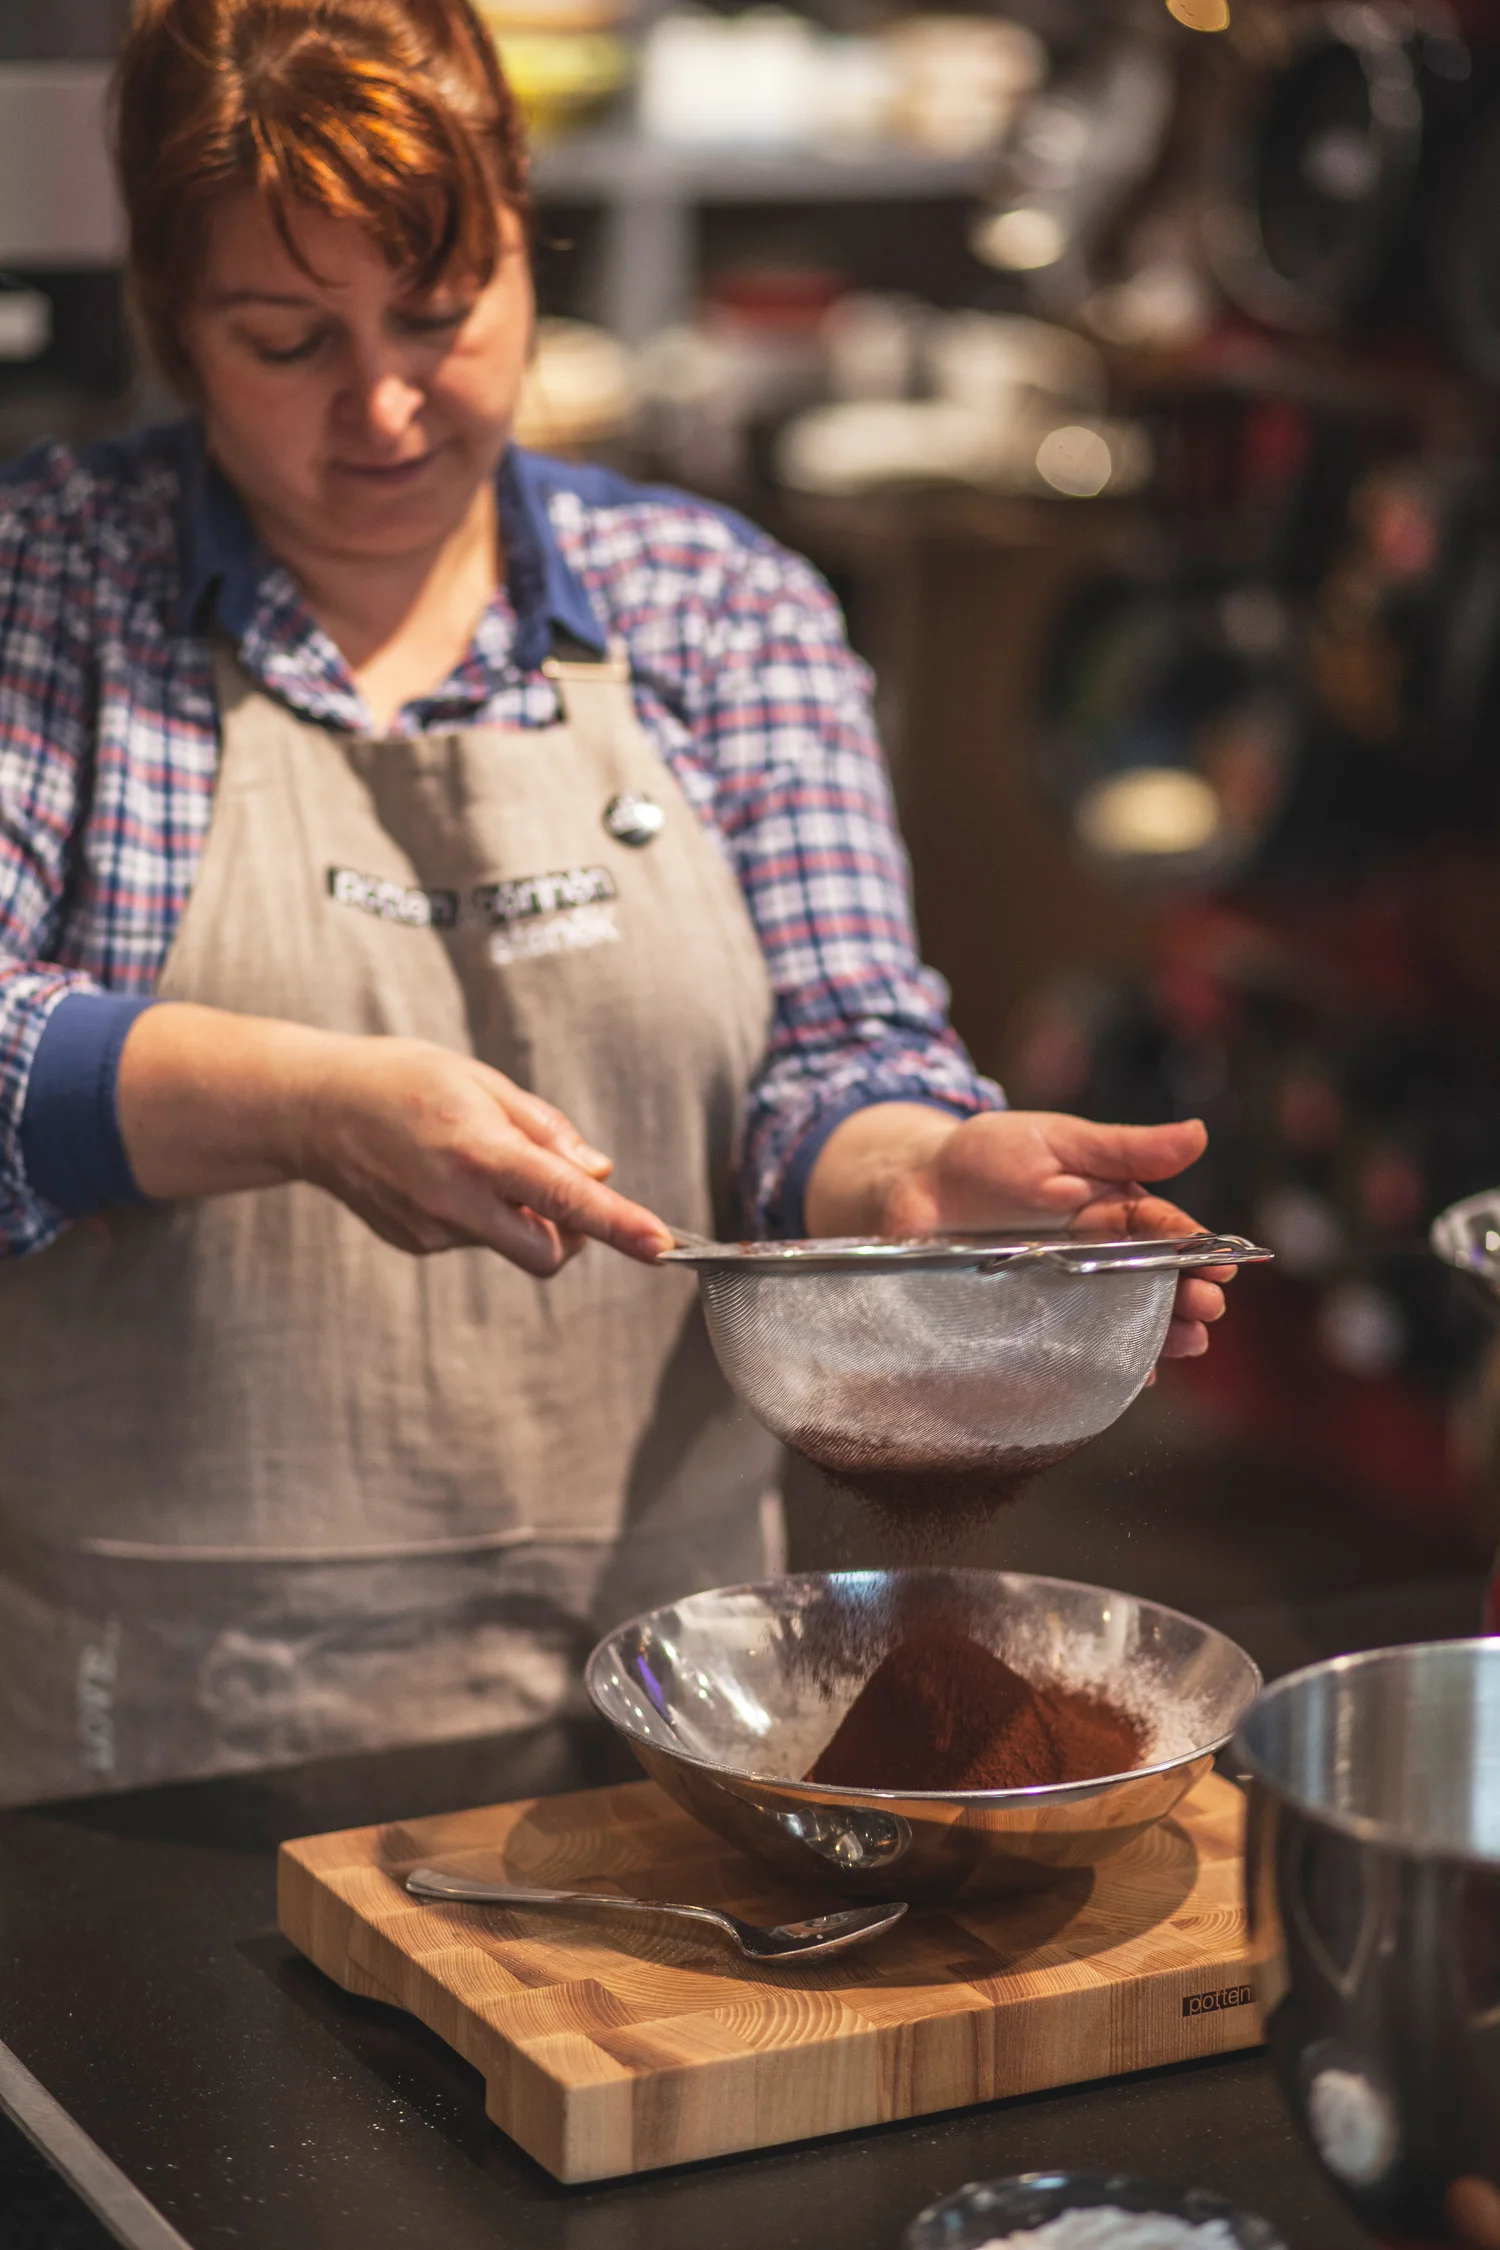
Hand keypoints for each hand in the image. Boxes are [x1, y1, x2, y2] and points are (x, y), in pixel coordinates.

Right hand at [118, 1006, 672, 1275]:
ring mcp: (434, 1231)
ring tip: (476, 1156)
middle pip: (549, 1252)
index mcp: (479, 1153)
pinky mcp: (418, 1243)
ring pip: (511, 1243)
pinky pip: (476, 1237)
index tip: (659, 1245)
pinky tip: (445, 1173)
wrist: (313, 1108)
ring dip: (521, 1213)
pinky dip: (484, 1213)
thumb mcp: (483, 1080)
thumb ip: (546, 1129)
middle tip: (558, 1185)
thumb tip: (597, 1170)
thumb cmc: (402, 1079)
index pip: (567, 1199)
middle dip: (571, 1232)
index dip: (618, 1224)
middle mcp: (457, 1202)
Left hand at [805, 1104, 1231, 1357]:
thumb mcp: (1061, 1141)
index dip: (1197, 1250)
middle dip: (1187, 1299)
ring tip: (1188, 1345)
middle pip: (1154, 1282)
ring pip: (1125, 1316)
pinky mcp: (1033, 1318)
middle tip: (1208, 1313)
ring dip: (1161, 1333)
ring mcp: (1066, 1290)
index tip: (1222, 1267)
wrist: (913, 1187)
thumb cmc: (988, 1155)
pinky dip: (1107, 1361)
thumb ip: (1126, 1148)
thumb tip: (1199, 1134)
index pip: (1167, 1231)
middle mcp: (1097, 1254)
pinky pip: (1077, 1344)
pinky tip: (1133, 1375)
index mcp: (1112, 1208)